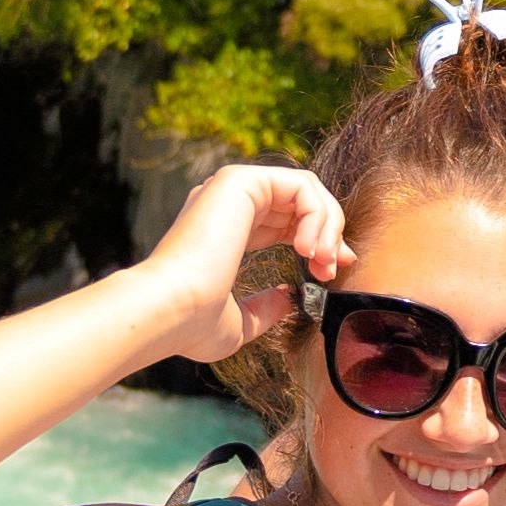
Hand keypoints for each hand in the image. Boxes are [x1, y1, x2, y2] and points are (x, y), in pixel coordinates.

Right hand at [133, 163, 352, 370]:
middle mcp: (227, 203)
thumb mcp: (237, 323)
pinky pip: (301, 185)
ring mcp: (231, 189)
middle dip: (330, 232)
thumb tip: (288, 298)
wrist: (168, 312)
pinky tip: (309, 249)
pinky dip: (317, 214)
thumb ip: (264, 308)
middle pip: (300, 201)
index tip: (332, 271)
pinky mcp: (239, 181)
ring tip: (323, 262)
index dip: (318, 241)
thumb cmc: (192, 324)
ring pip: (305, 188)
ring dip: (327, 225)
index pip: (285, 221)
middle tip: (337, 267)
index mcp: (226, 229)